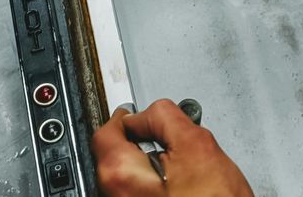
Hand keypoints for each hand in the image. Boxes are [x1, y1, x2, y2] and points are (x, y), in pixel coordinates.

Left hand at [92, 100, 254, 196]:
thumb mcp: (196, 143)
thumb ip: (163, 117)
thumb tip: (145, 113)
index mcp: (121, 176)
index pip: (106, 133)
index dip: (127, 118)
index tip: (141, 115)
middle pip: (116, 156)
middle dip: (140, 142)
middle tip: (169, 141)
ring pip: (131, 177)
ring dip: (150, 165)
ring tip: (181, 169)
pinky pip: (142, 193)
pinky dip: (157, 184)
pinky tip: (181, 188)